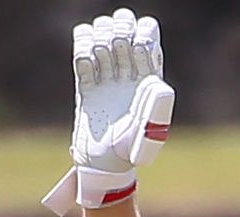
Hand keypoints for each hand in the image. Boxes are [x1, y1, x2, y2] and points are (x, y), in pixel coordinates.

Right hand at [42, 8, 174, 216]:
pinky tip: (86, 57)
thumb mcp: (147, 134)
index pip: (148, 38)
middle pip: (125, 30)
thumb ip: (154, 110)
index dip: (142, 33)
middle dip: (120, 29)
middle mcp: (129, 74)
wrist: (104, 165)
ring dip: (100, 35)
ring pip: (104, 36)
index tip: (137, 46)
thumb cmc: (130, 153)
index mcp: (149, 78)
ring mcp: (107, 77)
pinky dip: (82, 45)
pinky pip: (83, 53)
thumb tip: (157, 83)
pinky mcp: (86, 85)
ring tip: (99, 53)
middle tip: (116, 45)